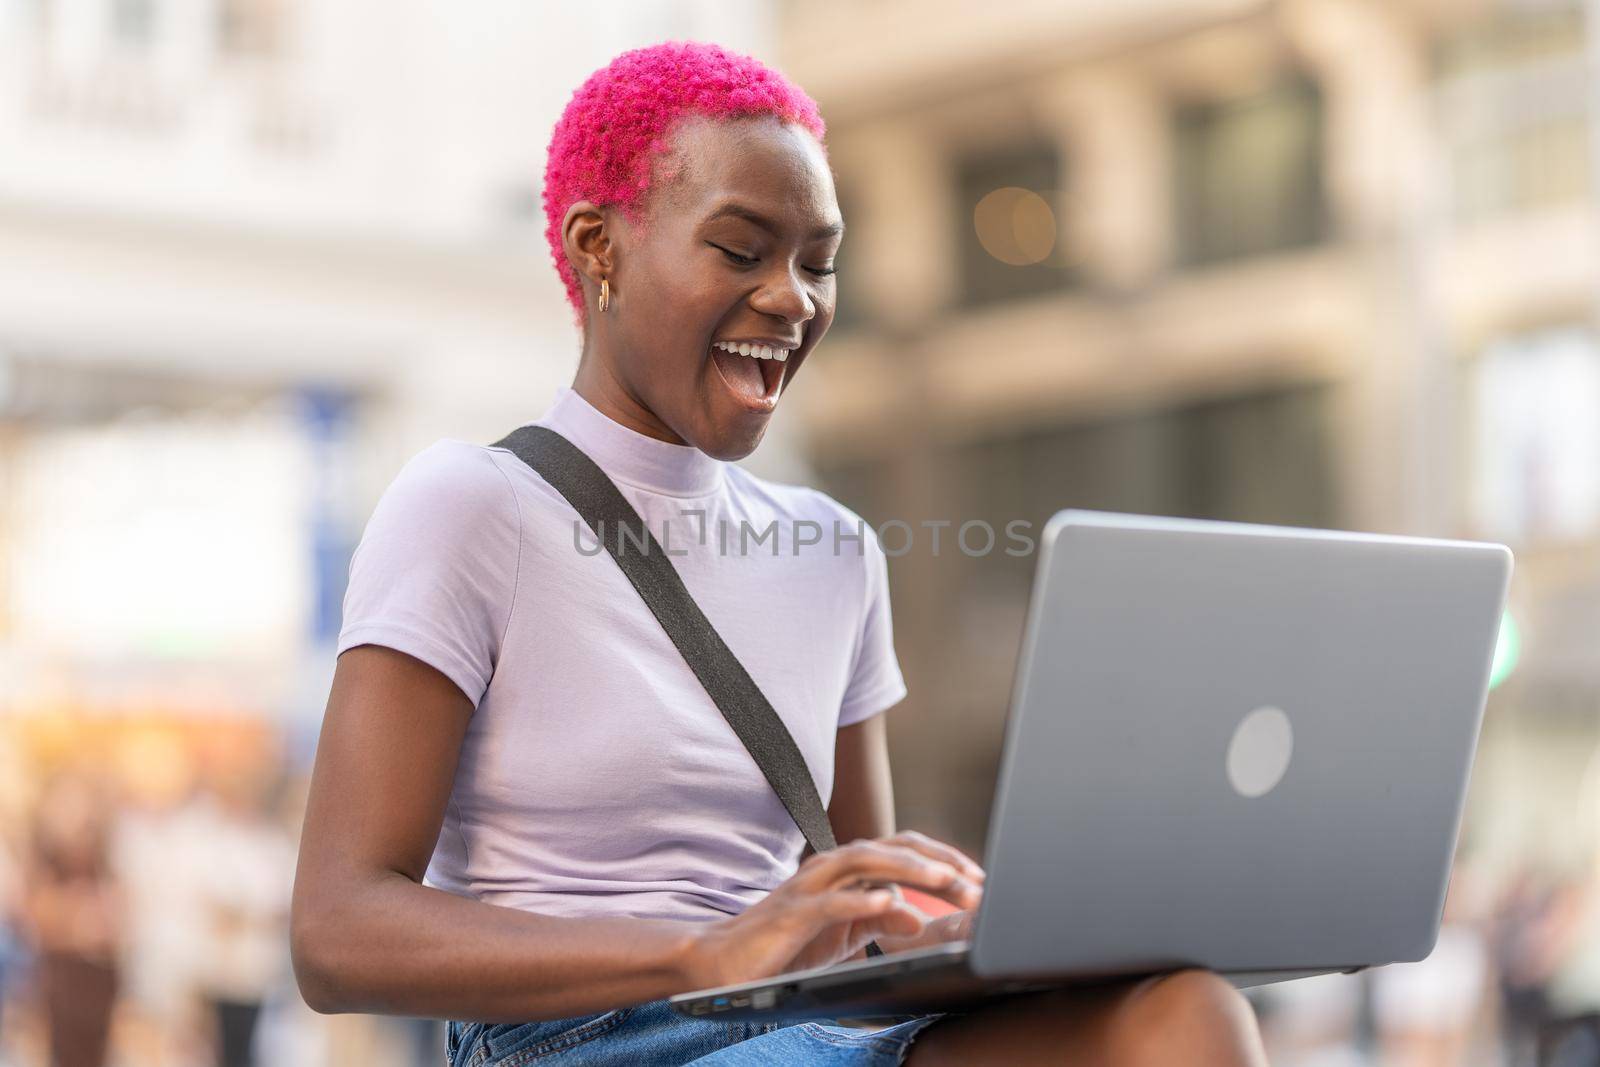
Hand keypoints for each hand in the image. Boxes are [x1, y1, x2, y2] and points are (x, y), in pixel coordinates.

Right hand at [683, 831, 984, 989]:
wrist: (724, 960)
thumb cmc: (785, 944)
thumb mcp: (845, 934)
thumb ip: (881, 919)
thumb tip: (921, 919)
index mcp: (845, 871)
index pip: (902, 851)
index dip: (942, 859)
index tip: (978, 879)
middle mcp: (830, 868)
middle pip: (891, 848)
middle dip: (937, 862)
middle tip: (976, 882)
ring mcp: (810, 885)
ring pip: (865, 863)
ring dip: (909, 870)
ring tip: (945, 879)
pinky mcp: (792, 912)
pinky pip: (831, 901)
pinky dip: (861, 899)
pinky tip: (889, 902)